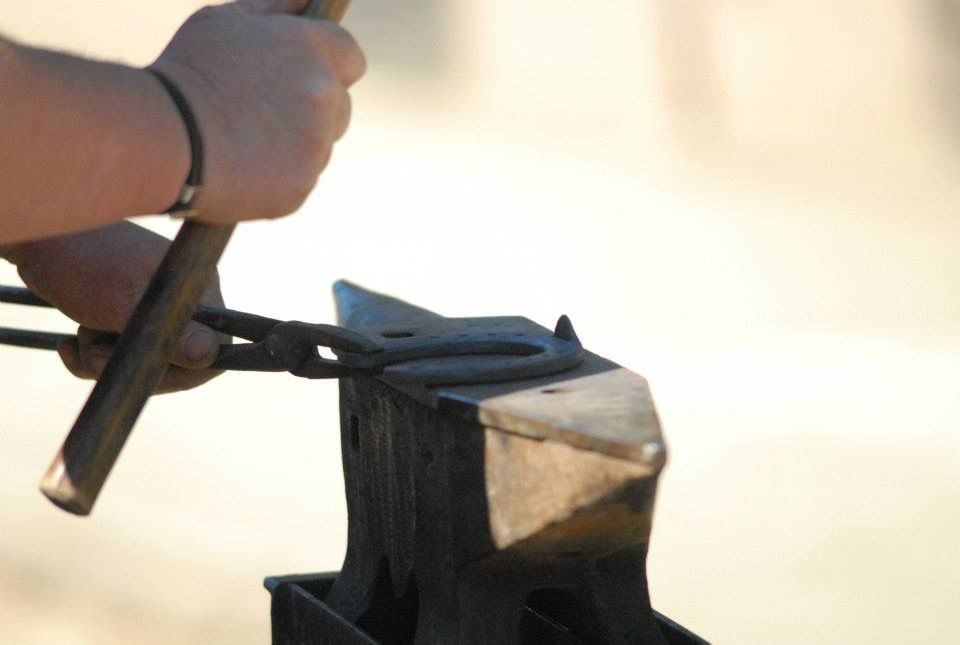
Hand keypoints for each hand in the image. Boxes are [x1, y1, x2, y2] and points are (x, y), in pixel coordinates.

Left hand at [1, 222, 224, 393]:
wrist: (38, 240)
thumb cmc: (81, 263)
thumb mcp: (123, 303)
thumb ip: (169, 331)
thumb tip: (210, 353)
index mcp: (198, 287)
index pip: (213, 348)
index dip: (182, 371)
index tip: (143, 366)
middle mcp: (184, 295)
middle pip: (177, 359)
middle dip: (134, 363)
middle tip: (96, 347)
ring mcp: (156, 304)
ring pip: (144, 356)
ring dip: (105, 358)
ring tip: (82, 333)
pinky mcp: (128, 311)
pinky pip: (122, 352)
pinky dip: (92, 356)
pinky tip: (70, 344)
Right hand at [151, 0, 365, 223]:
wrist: (163, 137)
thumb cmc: (187, 73)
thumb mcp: (223, 22)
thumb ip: (273, 9)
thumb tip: (307, 3)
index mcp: (311, 48)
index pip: (351, 57)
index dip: (331, 68)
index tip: (305, 78)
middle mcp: (324, 93)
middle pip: (340, 107)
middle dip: (312, 111)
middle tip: (261, 115)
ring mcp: (317, 143)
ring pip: (318, 147)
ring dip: (292, 147)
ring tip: (241, 142)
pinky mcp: (303, 184)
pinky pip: (299, 180)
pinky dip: (276, 179)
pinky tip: (240, 169)